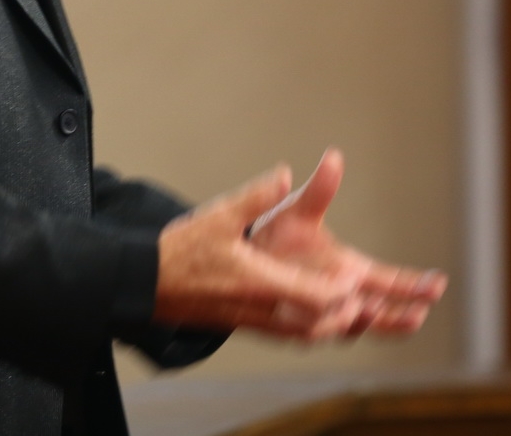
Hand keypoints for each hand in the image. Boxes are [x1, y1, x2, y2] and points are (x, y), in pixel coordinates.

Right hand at [154, 163, 366, 337]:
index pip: (317, 298)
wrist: (145, 284)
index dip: (343, 291)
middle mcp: (261, 309)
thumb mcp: (217, 216)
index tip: (358, 278)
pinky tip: (310, 317)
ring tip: (348, 311)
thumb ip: (254, 197)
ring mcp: (251, 321)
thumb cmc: (180, 253)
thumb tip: (284, 175)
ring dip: (331, 325)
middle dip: (347, 315)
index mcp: (260, 283)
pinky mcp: (241, 324)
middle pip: (318, 324)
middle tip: (366, 299)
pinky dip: (308, 329)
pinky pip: (286, 334)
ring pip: (303, 335)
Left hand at [246, 148, 446, 337]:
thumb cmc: (278, 232)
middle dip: (400, 313)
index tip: (437, 284)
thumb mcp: (299, 210)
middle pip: (382, 310)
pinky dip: (334, 327)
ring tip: (374, 311)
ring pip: (355, 325)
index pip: (389, 280)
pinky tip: (341, 321)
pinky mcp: (302, 321)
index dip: (413, 284)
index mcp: (352, 268)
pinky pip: (322, 331)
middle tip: (417, 312)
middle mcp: (343, 293)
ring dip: (367, 322)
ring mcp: (325, 310)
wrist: (241, 255)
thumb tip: (334, 157)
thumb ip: (319, 190)